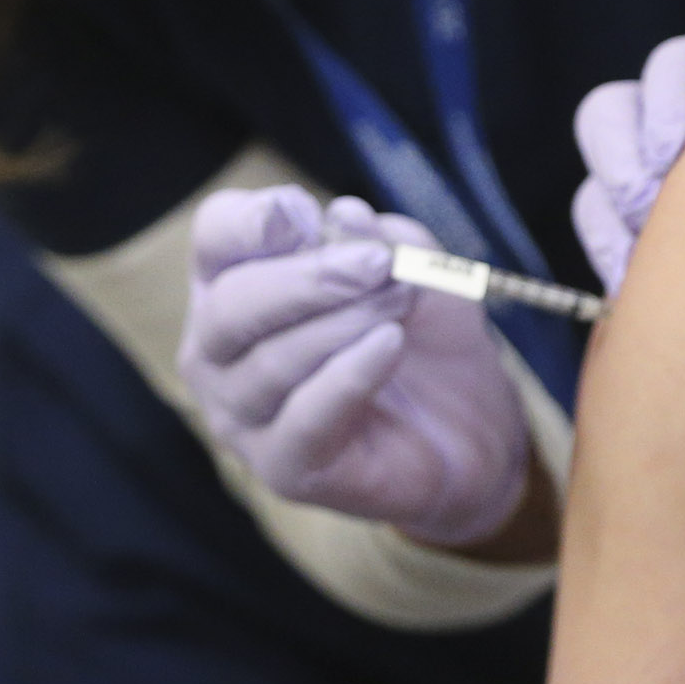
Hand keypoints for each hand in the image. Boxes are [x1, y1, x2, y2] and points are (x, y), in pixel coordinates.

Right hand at [177, 186, 531, 549]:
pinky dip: (349, 376)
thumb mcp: (415, 268)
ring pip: (269, 364)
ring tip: (402, 301)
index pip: (215, 237)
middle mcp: (220, 352)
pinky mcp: (284, 468)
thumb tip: (345, 215)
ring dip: (343, 323)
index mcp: (235, 283)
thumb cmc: (420, 333)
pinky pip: (304, 420)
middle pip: (229, 306)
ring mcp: (243, 417)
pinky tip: (389, 345)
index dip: (253, 221)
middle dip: (307, 279)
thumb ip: (381, 240)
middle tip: (377, 265)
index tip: (310, 216)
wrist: (469, 425)